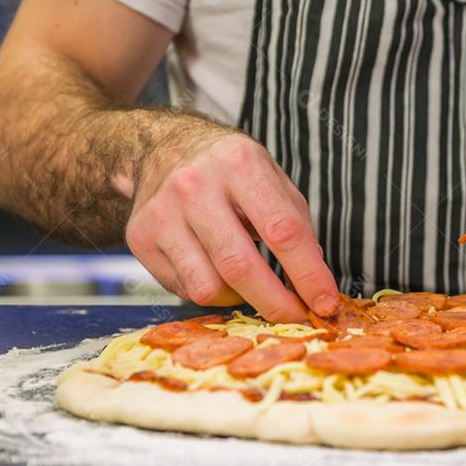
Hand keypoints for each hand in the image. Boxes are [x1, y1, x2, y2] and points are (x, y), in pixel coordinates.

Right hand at [121, 128, 339, 321]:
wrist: (162, 148)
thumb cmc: (229, 170)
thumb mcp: (270, 178)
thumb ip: (295, 224)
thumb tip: (315, 284)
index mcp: (239, 164)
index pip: (283, 230)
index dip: (309, 274)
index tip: (326, 303)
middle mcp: (195, 186)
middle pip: (240, 266)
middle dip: (276, 303)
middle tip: (297, 318)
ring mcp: (162, 213)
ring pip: (208, 287)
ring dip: (240, 298)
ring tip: (253, 285)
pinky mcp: (140, 237)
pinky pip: (185, 288)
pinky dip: (211, 291)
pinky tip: (218, 272)